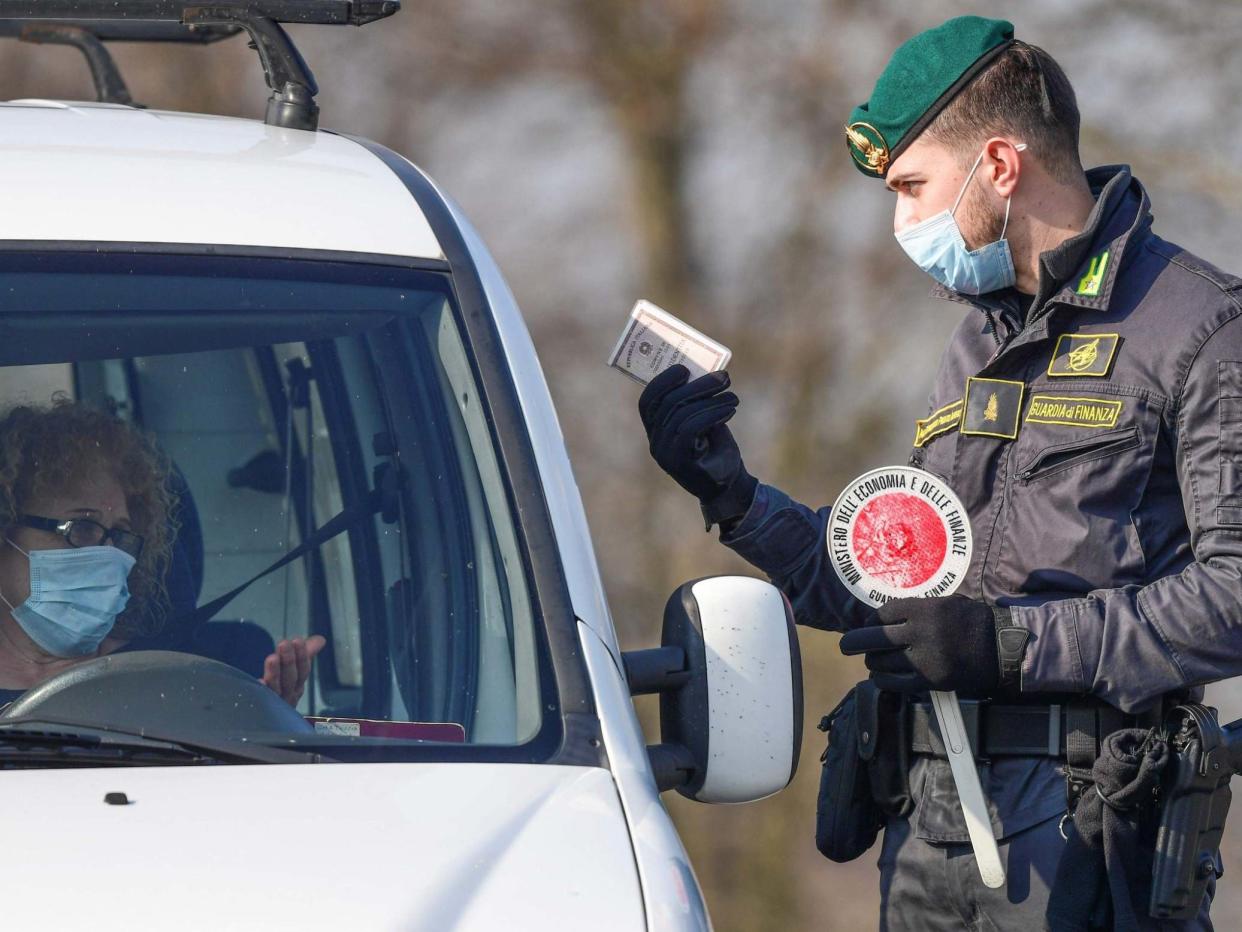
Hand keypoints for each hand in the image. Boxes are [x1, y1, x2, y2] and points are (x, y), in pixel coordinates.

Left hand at [261, 635, 326, 706]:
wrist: (268, 722)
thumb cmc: (283, 691)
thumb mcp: (295, 671)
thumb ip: (306, 654)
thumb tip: (321, 639)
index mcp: (298, 685)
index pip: (303, 669)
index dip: (302, 655)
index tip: (298, 640)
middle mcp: (289, 695)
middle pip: (291, 678)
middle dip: (288, 660)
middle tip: (284, 643)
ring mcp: (275, 703)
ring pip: (276, 687)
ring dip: (275, 673)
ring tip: (272, 658)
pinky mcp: (261, 708)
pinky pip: (262, 700)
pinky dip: (262, 691)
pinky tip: (258, 682)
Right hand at [637, 365, 755, 525]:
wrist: (729, 486)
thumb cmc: (716, 450)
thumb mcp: (704, 421)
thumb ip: (696, 402)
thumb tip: (704, 372)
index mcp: (656, 431)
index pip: (648, 401)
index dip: (663, 381)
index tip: (685, 368)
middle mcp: (655, 442)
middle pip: (669, 402)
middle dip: (698, 385)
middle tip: (724, 377)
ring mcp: (664, 454)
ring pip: (682, 414)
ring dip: (712, 399)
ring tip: (733, 396)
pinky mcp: (679, 462)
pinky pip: (691, 428)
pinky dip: (712, 414)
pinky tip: (730, 410)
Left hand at [838, 595, 1002, 695]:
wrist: (1000, 648)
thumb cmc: (969, 621)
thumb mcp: (945, 603)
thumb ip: (915, 608)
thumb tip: (882, 617)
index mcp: (924, 610)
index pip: (883, 614)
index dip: (870, 621)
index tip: (868, 625)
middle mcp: (921, 633)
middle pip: (874, 638)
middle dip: (853, 642)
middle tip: (845, 645)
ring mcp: (924, 659)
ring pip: (881, 662)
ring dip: (872, 661)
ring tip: (872, 660)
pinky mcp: (929, 681)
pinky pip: (893, 683)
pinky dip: (881, 679)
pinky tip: (881, 675)